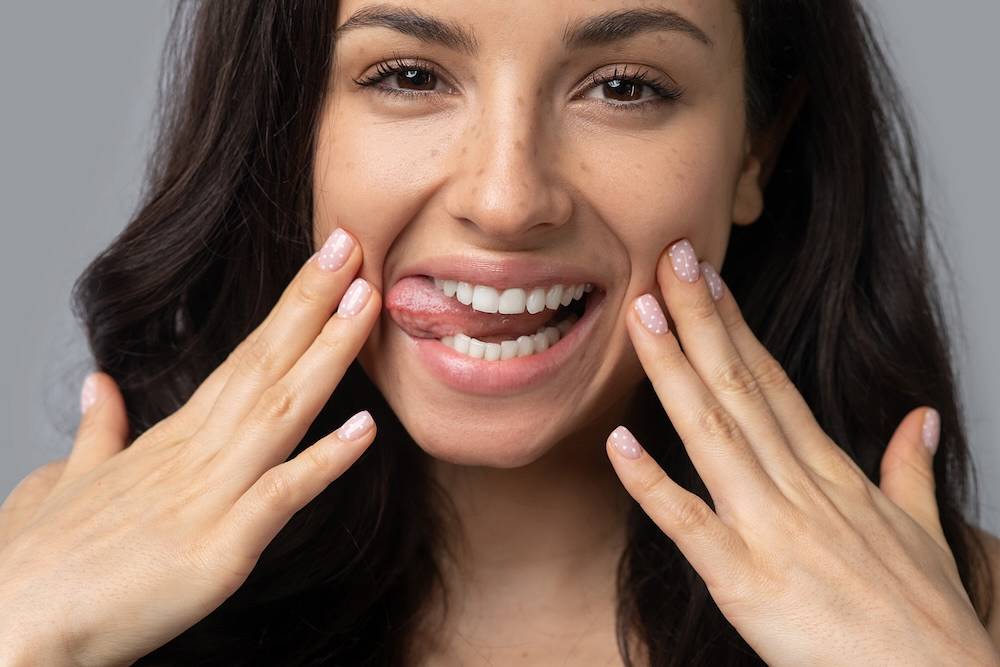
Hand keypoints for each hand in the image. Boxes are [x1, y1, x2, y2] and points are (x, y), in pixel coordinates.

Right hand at [0, 228, 379, 665]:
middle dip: (312, 302)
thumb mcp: (63, 484)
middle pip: (264, 364)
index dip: (287, 311)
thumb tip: (100, 387)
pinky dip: (324, 462)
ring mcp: (207, 498)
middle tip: (352, 244)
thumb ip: (97, 434)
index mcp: (171, 440)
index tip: (323, 267)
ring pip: (281, 410)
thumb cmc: (34, 564)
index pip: (241, 359)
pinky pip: (279, 498)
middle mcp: (195, 454)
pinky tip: (366, 429)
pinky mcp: (216, 552)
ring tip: (368, 300)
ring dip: (328, 353)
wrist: (4, 633)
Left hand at [605, 239, 998, 665]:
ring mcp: (771, 531)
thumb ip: (909, 469)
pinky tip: (616, 441)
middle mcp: (799, 488)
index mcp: (831, 474)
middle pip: (740, 389)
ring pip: (713, 434)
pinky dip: (652, 483)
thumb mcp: (922, 531)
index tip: (708, 279)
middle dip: (702, 321)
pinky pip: (690, 525)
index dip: (736, 328)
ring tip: (641, 316)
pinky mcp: (746, 582)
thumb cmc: (925, 619)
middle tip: (669, 260)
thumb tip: (919, 419)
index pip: (774, 383)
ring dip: (674, 373)